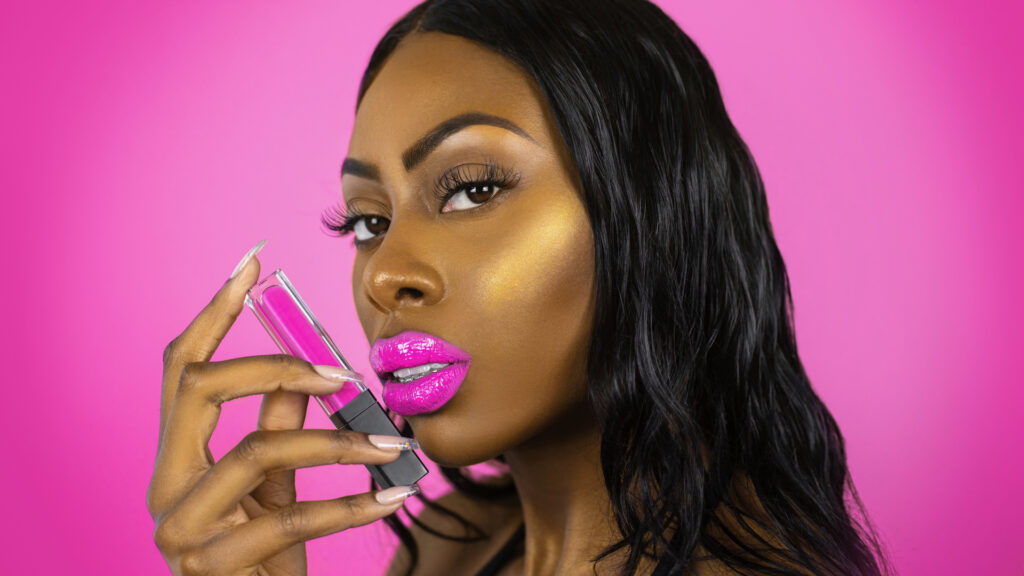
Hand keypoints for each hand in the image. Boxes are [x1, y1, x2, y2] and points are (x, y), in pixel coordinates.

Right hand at [147, 250, 417, 574]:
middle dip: (274, 364)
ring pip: (257, 450)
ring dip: (336, 442)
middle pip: (199, 389)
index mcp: (175, 458)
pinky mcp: (215, 564)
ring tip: (391, 446)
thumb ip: (279, 428)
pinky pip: (293, 516)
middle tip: (340, 370)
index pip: (181, 368)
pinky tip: (394, 494)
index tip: (253, 263)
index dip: (214, 312)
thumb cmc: (263, 560)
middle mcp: (164, 487)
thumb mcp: (273, 488)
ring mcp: (182, 529)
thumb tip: (308, 370)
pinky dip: (352, 502)